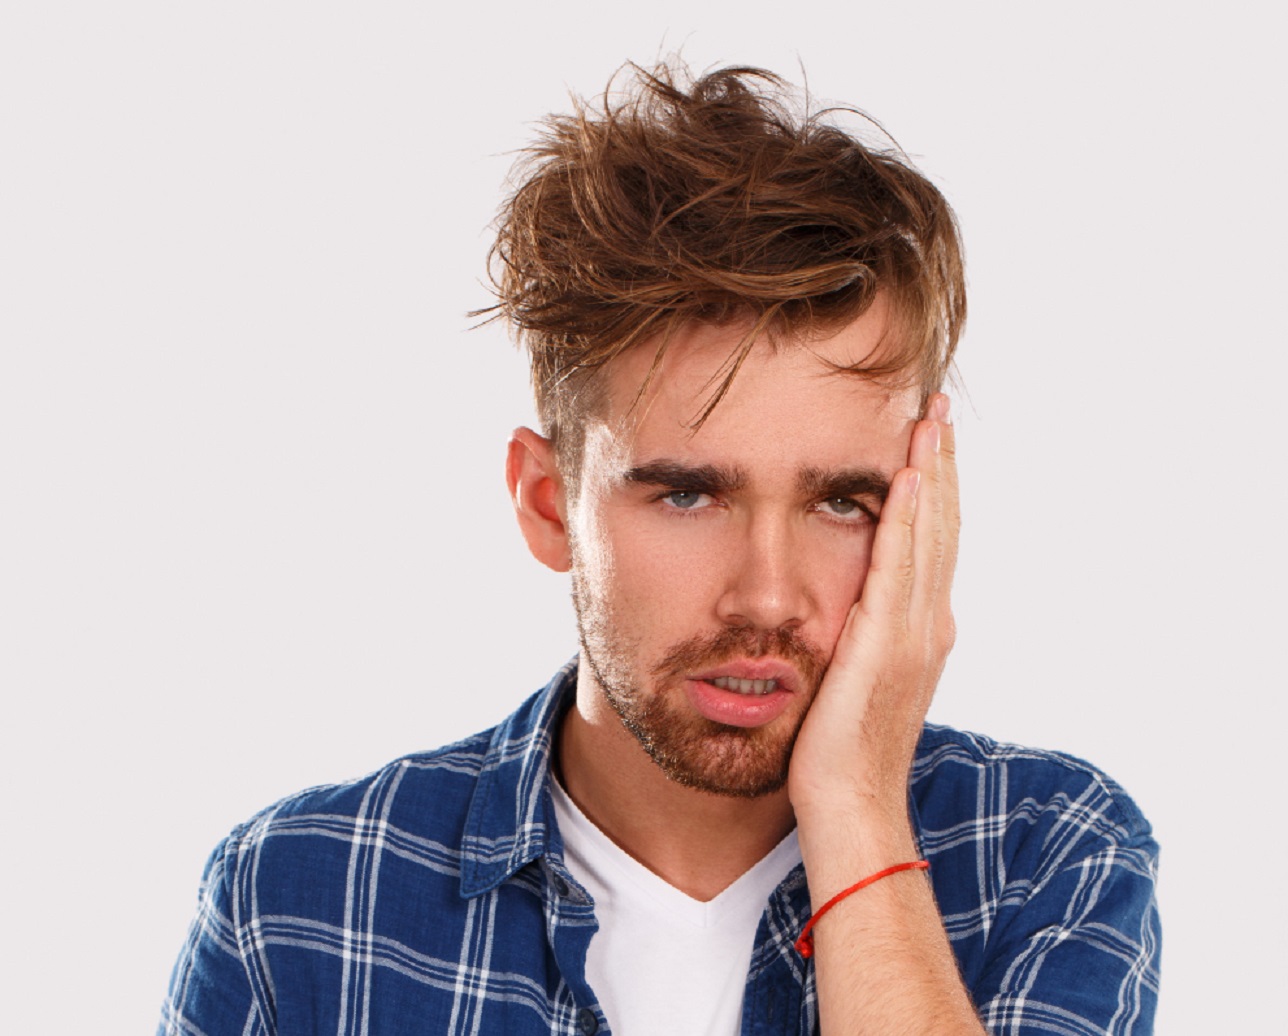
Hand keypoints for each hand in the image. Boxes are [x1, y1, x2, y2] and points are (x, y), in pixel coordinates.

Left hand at [788, 392, 958, 824]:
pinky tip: (904, 479)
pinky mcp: (885, 644)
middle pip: (942, 524)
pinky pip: (898, 568)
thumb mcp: (861, 676)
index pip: (933, 539)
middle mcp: (930, 621)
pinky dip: (906, 520)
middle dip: (941, 462)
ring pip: (929, 534)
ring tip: (928, 420)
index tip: (928, 438)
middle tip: (937, 406)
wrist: (852, 803)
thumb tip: (858, 604)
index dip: (935, 486)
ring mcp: (914, 632)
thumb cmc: (844, 748)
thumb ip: (868, 635)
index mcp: (923, 627)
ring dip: (931, 473)